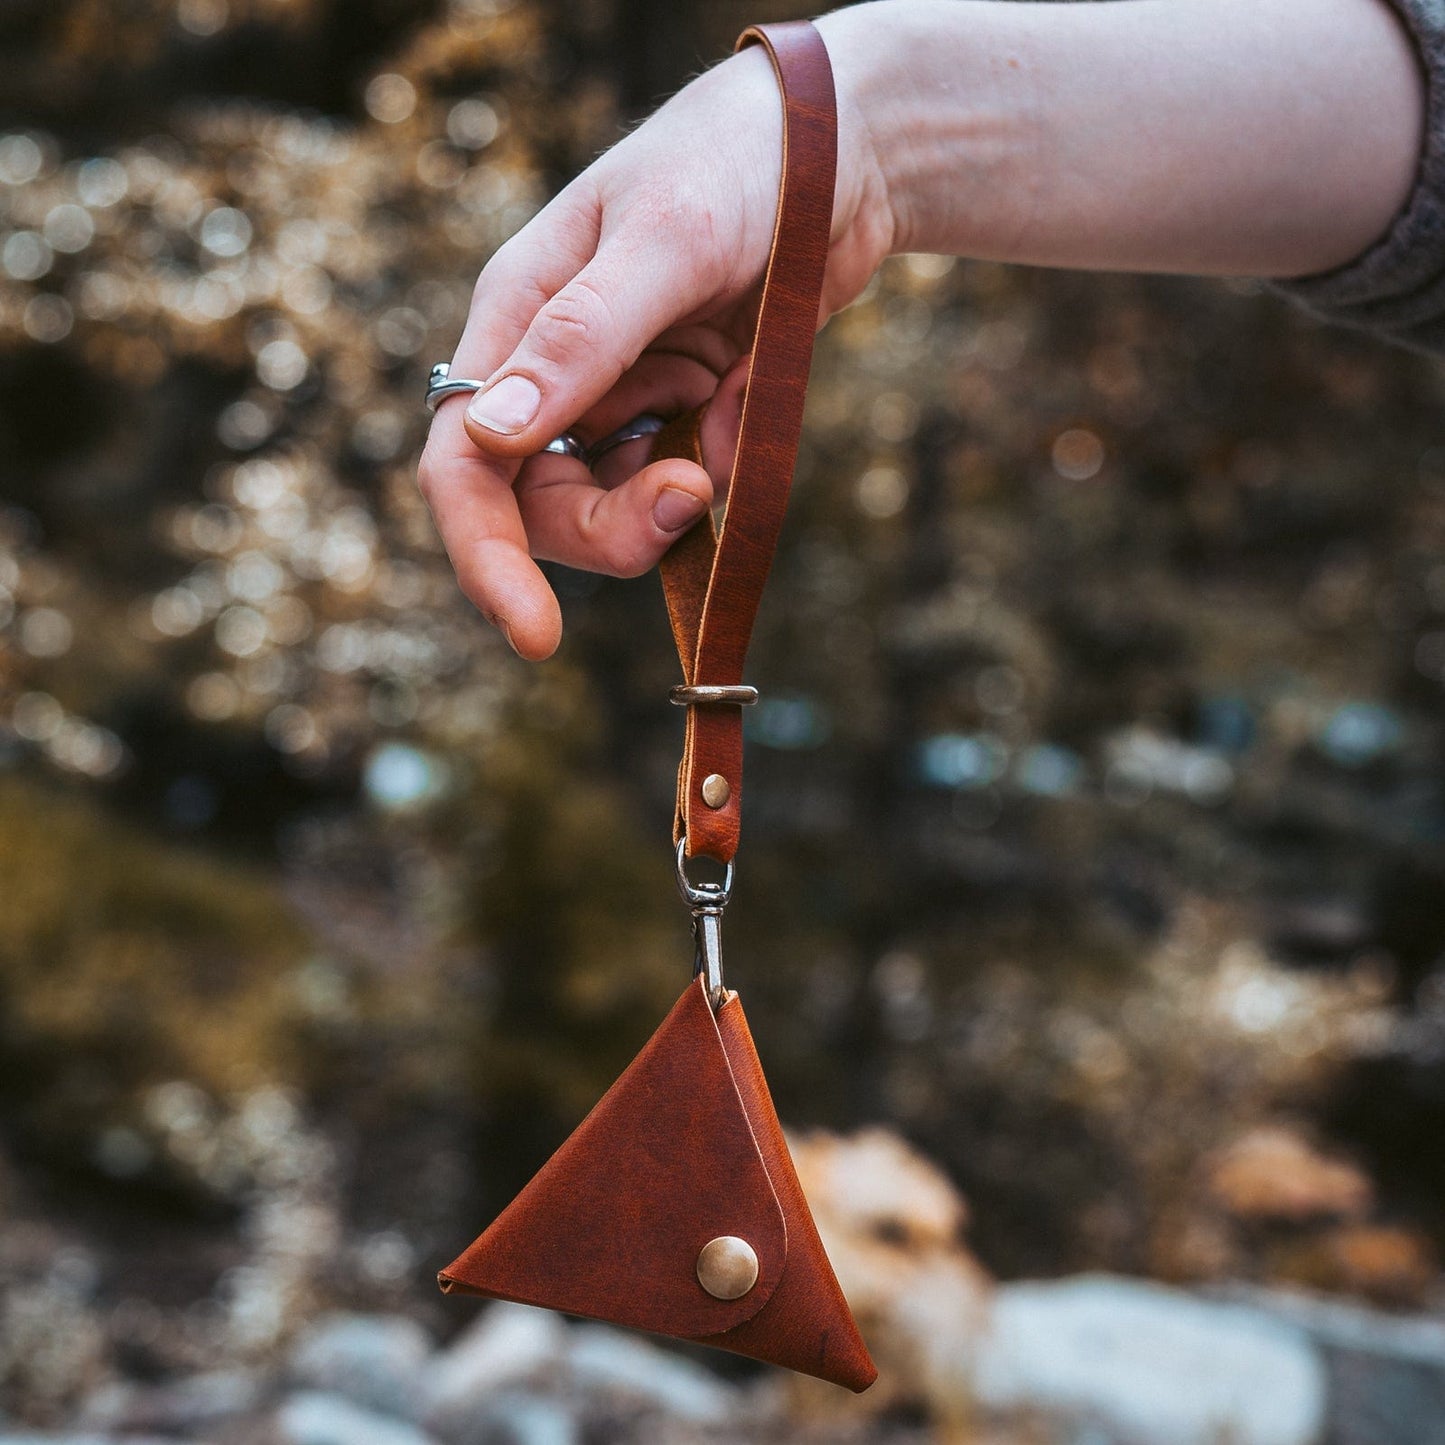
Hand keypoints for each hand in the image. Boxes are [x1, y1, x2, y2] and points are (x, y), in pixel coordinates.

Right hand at [417, 27, 893, 658]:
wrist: (841, 148)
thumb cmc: (736, 162)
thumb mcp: (662, 242)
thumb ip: (581, 340)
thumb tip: (492, 436)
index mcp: (520, 320)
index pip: (465, 461)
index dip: (486, 555)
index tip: (535, 633)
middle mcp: (556, 370)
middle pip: (543, 507)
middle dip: (610, 531)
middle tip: (690, 495)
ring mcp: (622, 394)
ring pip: (613, 506)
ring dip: (668, 501)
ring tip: (726, 418)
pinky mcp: (683, 408)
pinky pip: (685, 481)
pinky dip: (718, 467)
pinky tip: (744, 394)